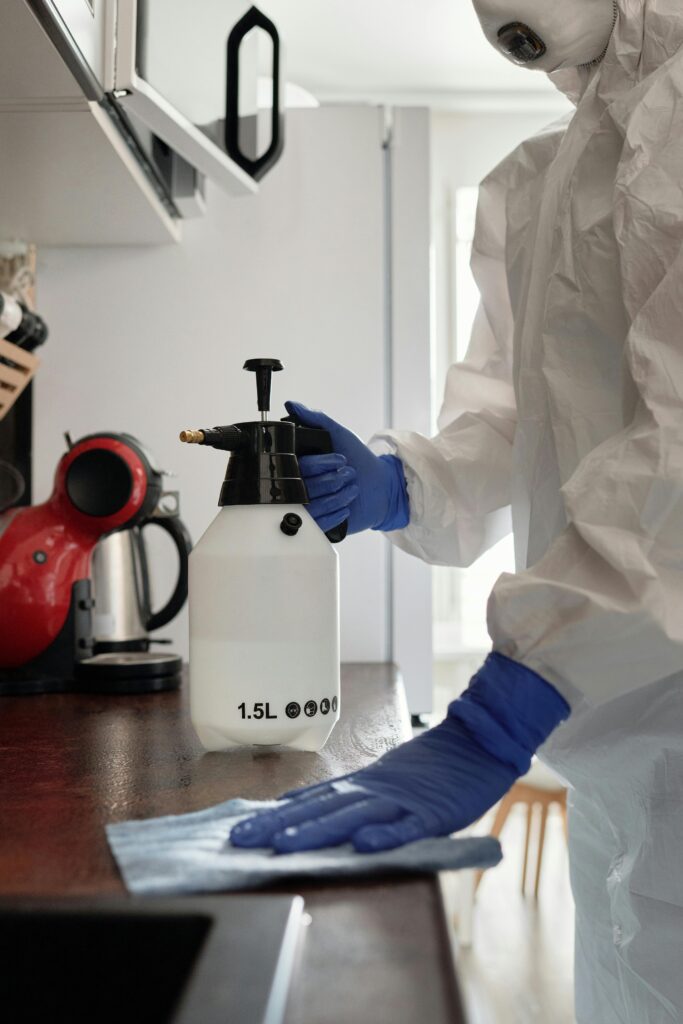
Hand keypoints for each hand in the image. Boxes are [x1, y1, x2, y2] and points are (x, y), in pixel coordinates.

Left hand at [230, 654, 569, 853]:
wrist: (480, 740)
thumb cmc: (434, 767)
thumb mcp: (385, 781)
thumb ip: (350, 796)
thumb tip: (301, 808)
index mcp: (362, 786)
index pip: (312, 802)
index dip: (275, 816)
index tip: (240, 828)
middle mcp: (374, 791)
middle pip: (321, 810)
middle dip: (279, 826)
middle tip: (240, 839)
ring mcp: (402, 801)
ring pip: (355, 817)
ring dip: (319, 830)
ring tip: (285, 844)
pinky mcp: (434, 812)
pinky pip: (409, 826)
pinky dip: (387, 834)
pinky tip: (365, 844)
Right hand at [286, 401, 408, 534]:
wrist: (382, 486)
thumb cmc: (360, 459)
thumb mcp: (339, 435)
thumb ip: (316, 420)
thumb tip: (293, 405)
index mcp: (302, 466)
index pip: (296, 467)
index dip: (319, 464)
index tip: (339, 459)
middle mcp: (302, 487)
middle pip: (303, 489)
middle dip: (332, 480)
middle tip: (349, 473)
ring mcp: (311, 508)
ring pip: (311, 508)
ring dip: (336, 496)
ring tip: (352, 488)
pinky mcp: (321, 525)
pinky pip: (318, 525)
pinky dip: (335, 514)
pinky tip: (347, 506)